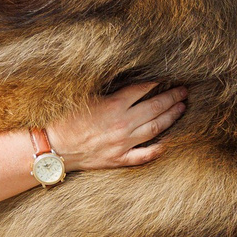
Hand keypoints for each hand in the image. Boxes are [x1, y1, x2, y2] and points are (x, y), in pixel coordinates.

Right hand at [45, 83, 184, 172]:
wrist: (53, 148)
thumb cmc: (64, 120)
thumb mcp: (85, 98)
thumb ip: (107, 91)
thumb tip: (125, 82)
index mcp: (113, 105)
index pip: (142, 90)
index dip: (156, 83)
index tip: (167, 78)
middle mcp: (122, 124)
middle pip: (154, 108)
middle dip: (172, 98)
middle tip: (184, 91)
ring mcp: (123, 143)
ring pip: (155, 129)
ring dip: (171, 117)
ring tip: (181, 109)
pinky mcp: (119, 158)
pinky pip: (144, 155)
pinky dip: (159, 149)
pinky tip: (169, 142)